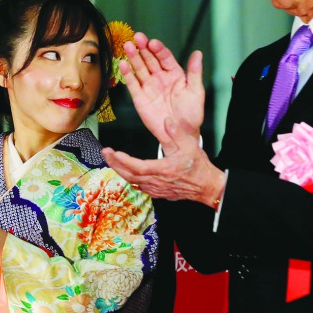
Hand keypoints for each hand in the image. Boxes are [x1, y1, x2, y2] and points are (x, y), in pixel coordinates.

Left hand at [102, 117, 224, 206]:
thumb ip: (176, 133)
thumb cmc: (199, 167)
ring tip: (111, 159)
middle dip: (115, 164)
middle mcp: (157, 182)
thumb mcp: (190, 146)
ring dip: (120, 170)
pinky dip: (129, 177)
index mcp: (163, 170)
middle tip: (105, 152)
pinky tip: (125, 170)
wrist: (207, 187)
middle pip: (129, 175)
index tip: (113, 153)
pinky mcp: (157, 192)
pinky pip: (139, 185)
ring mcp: (156, 189)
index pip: (138, 167)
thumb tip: (166, 120)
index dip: (123, 161)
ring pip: (132, 181)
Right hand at [120, 34, 204, 142]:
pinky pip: (132, 84)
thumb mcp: (196, 92)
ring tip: (127, 46)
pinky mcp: (140, 98)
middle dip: (143, 48)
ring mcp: (149, 87)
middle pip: (149, 59)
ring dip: (133, 57)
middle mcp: (160, 78)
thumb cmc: (191, 114)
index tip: (153, 42)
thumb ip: (194, 72)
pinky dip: (127, 74)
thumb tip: (198, 53)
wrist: (181, 134)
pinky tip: (123, 64)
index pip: (165, 57)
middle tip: (137, 38)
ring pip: (139, 69)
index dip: (158, 49)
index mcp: (174, 74)